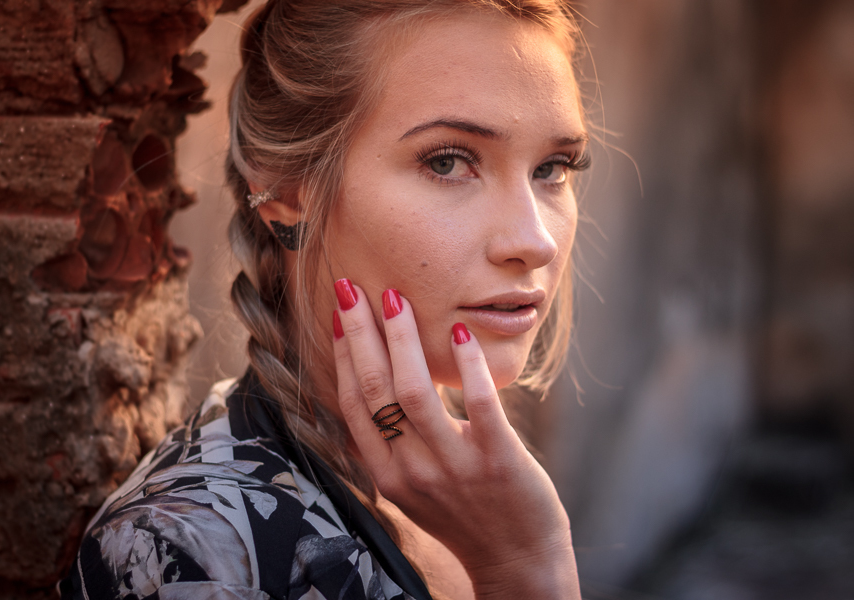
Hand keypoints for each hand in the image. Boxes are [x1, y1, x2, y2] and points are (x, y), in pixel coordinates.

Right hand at [332, 280, 580, 599]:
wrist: (516, 560)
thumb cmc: (463, 515)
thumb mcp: (411, 488)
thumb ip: (388, 447)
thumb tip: (367, 390)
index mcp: (386, 475)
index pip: (353, 404)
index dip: (343, 355)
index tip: (340, 314)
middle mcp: (411, 471)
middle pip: (374, 390)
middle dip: (359, 332)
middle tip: (350, 287)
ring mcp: (454, 466)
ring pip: (414, 392)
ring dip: (401, 338)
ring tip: (395, 298)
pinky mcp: (498, 459)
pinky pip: (479, 404)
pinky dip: (466, 366)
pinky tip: (460, 333)